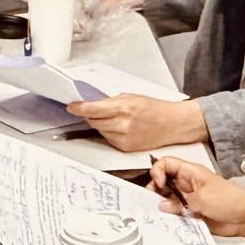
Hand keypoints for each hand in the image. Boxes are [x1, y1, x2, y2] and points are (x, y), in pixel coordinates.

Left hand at [66, 95, 207, 151]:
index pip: (93, 109)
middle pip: (93, 121)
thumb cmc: (154, 108)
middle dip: (89, 114)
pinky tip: (117, 127)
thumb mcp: (131, 97)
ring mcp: (124, 138)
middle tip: (90, 109)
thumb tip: (91, 104)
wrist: (172, 124)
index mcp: (125, 108)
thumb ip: (110, 101)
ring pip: (99, 130)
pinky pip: (107, 139)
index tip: (71, 106)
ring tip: (112, 117)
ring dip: (99, 123)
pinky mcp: (125, 148)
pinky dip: (108, 132)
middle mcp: (123, 125)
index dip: (79, 108)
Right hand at [148, 156, 244, 238]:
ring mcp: (188, 199)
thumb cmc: (231, 201)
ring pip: (167, 200)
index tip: (159, 186)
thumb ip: (179, 203)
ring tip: (161, 215)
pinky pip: (175, 214)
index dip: (157, 172)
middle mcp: (187, 184)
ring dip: (163, 207)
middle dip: (156, 192)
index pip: (166, 164)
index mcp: (191, 173)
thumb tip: (162, 205)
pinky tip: (168, 223)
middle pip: (163, 182)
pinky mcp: (191, 213)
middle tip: (153, 202)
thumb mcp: (202, 199)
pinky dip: (170, 218)